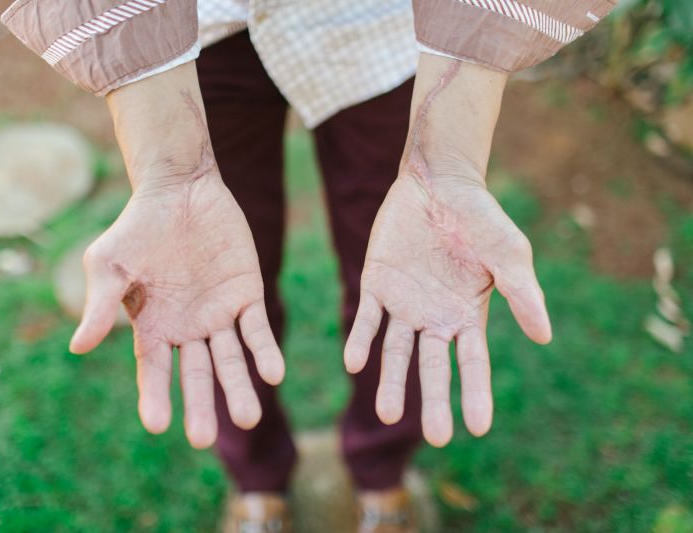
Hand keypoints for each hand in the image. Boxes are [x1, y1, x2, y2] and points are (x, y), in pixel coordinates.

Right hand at [69, 63, 283, 448]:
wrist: (178, 189)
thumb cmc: (138, 227)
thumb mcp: (110, 264)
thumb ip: (100, 304)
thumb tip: (79, 347)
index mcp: (153, 327)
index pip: (154, 371)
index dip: (155, 397)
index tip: (158, 425)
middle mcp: (187, 328)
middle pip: (195, 374)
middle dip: (201, 406)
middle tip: (204, 438)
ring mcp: (218, 313)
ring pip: (231, 359)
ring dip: (239, 387)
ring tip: (249, 417)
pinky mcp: (246, 294)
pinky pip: (256, 329)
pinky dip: (264, 351)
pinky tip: (273, 374)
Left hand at [344, 56, 550, 446]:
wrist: (438, 182)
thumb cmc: (480, 217)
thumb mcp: (508, 253)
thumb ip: (523, 293)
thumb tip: (545, 336)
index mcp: (467, 315)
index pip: (473, 363)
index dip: (476, 394)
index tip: (478, 429)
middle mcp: (434, 317)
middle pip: (433, 366)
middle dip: (433, 400)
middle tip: (436, 437)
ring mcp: (403, 303)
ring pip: (395, 351)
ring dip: (391, 380)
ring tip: (387, 414)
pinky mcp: (375, 285)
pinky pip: (366, 318)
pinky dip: (360, 341)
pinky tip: (354, 364)